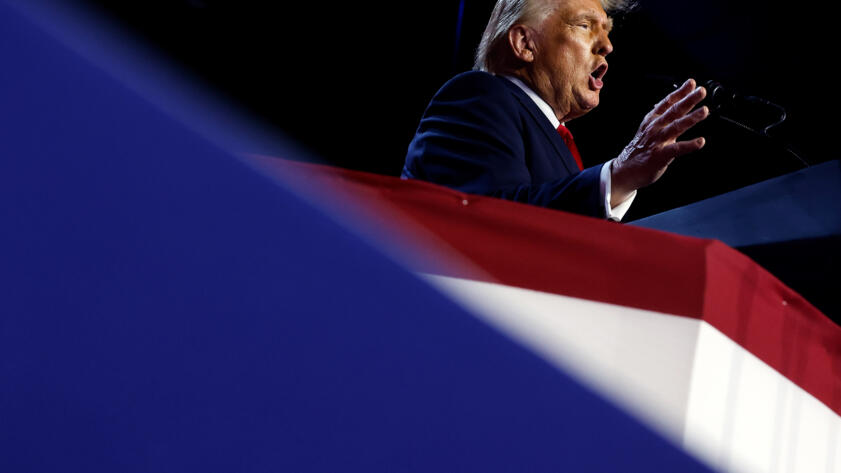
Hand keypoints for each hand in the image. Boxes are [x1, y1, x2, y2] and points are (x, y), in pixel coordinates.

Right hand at [610, 79, 708, 205]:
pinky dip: (689, 145)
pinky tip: (700, 142)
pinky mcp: (660, 156)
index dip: (680, 92)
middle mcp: (655, 128)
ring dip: (691, 118)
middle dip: (688, 100)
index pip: (667, 103)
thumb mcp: (647, 129)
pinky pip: (677, 149)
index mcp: (652, 120)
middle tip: (701, 91)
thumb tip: (676, 106)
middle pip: (674, 111)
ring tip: (704, 111)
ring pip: (676, 126)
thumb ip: (662, 119)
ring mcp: (657, 141)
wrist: (624, 170)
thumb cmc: (639, 150)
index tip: (691, 83)